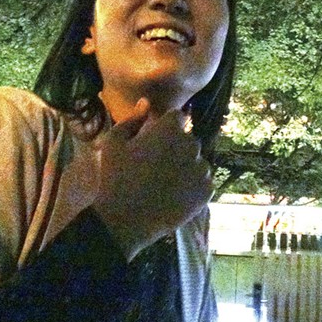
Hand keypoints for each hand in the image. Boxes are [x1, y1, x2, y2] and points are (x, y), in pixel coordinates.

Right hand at [90, 98, 212, 261]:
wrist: (125, 219)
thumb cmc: (115, 178)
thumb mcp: (114, 142)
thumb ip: (133, 119)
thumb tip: (146, 102)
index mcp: (170, 129)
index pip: (177, 117)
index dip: (166, 128)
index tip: (154, 143)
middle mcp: (191, 145)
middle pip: (188, 140)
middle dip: (176, 148)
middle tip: (157, 167)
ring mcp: (202, 169)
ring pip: (198, 161)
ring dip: (187, 168)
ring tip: (165, 184)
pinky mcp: (207, 190)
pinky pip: (204, 182)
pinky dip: (194, 187)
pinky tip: (175, 195)